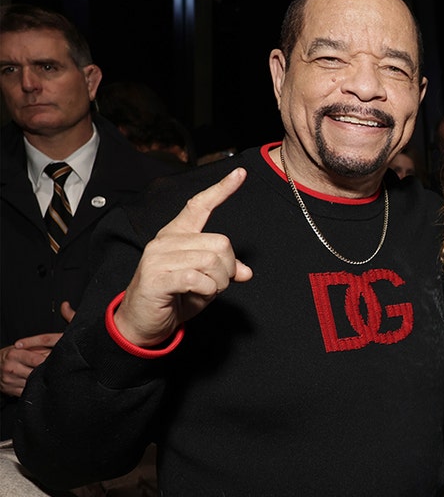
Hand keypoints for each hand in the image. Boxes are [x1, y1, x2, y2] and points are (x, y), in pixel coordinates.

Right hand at [0, 332, 60, 396]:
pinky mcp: (10, 390)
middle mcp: (11, 368)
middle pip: (35, 374)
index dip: (48, 362)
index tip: (58, 364)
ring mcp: (9, 380)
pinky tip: (40, 385)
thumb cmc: (13, 355)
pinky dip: (35, 389)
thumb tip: (58, 353)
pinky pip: (27, 392)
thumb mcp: (23, 348)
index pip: (36, 360)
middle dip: (46, 373)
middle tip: (57, 372)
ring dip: (42, 382)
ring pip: (32, 384)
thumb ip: (39, 349)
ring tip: (49, 378)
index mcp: (15, 354)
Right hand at [113, 169, 252, 347]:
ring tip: (204, 291)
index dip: (222, 189)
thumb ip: (224, 270)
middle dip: (228, 269)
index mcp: (177, 234)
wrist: (143, 323)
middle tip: (216, 284)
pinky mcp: (155, 277)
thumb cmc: (174, 298)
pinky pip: (197, 278)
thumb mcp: (206, 281)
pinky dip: (205, 290)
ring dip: (218, 283)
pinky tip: (194, 295)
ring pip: (211, 261)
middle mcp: (165, 240)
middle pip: (220, 242)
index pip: (199, 205)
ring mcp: (157, 257)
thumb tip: (246, 272)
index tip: (240, 173)